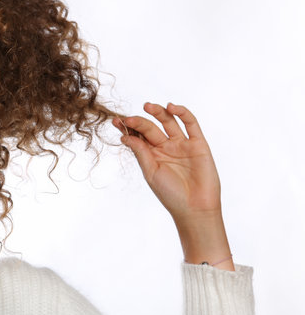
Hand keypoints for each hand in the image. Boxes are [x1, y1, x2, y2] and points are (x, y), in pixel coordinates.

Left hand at [114, 103, 232, 268]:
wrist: (195, 208)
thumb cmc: (170, 194)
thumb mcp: (151, 172)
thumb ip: (141, 152)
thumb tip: (126, 136)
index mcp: (152, 155)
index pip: (138, 136)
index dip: (128, 129)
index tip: (115, 122)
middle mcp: (166, 147)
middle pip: (150, 128)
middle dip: (139, 122)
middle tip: (128, 119)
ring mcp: (182, 144)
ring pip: (169, 122)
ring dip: (158, 112)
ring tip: (147, 106)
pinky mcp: (198, 143)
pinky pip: (191, 124)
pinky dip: (182, 113)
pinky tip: (171, 107)